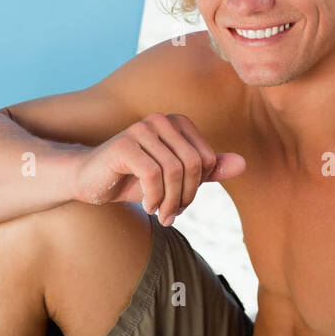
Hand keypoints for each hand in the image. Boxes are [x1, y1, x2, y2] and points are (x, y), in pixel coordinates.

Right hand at [72, 112, 245, 226]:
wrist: (91, 180)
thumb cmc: (134, 178)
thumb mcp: (175, 178)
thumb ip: (207, 170)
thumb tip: (244, 164)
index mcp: (178, 123)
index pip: (207, 159)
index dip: (199, 188)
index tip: (182, 204)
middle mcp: (162, 120)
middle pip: (193, 165)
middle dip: (186, 197)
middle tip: (172, 215)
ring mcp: (141, 128)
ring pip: (174, 171)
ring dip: (170, 201)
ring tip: (160, 213)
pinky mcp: (124, 143)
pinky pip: (153, 174)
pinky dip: (153, 197)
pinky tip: (146, 205)